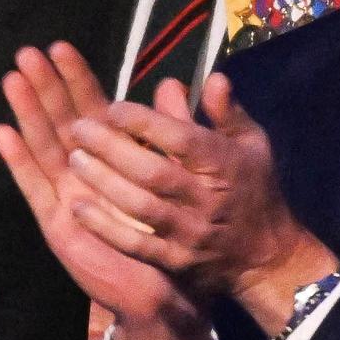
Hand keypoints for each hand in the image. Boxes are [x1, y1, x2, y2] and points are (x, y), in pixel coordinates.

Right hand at [0, 44, 211, 339]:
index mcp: (112, 155)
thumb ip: (173, 130)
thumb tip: (174, 83)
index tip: (61, 46)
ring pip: (43, 145)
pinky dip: (18, 160)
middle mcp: (83, 170)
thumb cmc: (171, 230)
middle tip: (27, 52)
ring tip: (12, 79)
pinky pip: (34, 186)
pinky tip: (3, 133)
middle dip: (44, 86)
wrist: (165, 286)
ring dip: (27, 112)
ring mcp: (66, 193)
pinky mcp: (57, 221)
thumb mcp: (179, 172)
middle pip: (59, 120)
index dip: (76, 77)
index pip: (89, 107)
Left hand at [66, 72, 339, 332]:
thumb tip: (212, 77)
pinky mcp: (175, 262)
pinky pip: (136, 245)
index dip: (145, 122)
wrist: (266, 257)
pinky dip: (105, 227)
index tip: (114, 106)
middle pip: (153, 172)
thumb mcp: (252, 145)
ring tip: (73, 158)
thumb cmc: (254, 190)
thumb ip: (227, 112)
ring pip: (140, 207)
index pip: (181, 139)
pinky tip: (78, 208)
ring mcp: (189, 234)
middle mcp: (205, 199)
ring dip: (103, 182)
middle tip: (78, 127)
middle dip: (111, 148)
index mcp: (223, 165)